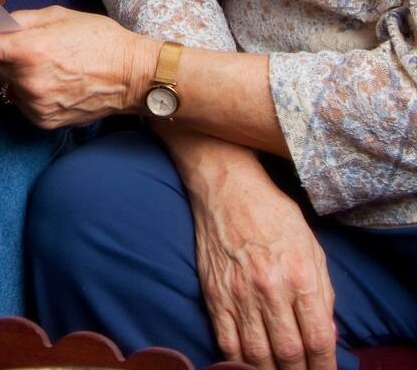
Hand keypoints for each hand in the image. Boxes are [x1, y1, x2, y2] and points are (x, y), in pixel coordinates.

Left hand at [0, 6, 156, 126]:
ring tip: (46, 60)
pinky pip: (18, 100)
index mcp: (28, 49)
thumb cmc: (97, 38)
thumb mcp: (55, 16)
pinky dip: (24, 88)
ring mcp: (34, 105)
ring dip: (10, 71)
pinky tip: (52, 80)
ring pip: (2, 83)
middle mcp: (26, 80)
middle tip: (8, 41)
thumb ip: (16, 22)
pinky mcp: (41, 122)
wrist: (135, 77)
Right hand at [186, 150, 336, 369]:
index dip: (325, 367)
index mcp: (299, 276)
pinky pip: (226, 340)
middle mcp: (269, 288)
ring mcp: (238, 292)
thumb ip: (322, 291)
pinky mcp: (213, 292)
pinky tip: (248, 365)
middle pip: (289, 353)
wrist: (225, 187)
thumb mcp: (310, 245)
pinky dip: (238, 361)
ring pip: (257, 354)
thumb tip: (326, 333)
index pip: (318, 340)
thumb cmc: (272, 212)